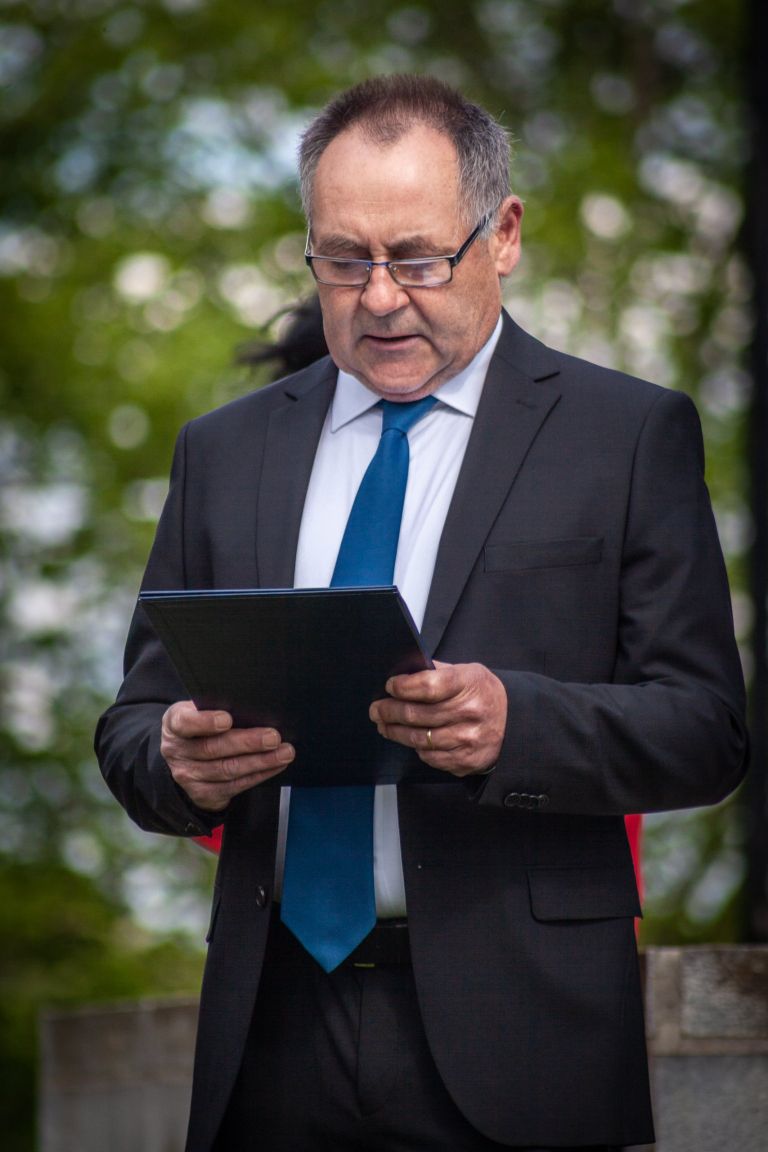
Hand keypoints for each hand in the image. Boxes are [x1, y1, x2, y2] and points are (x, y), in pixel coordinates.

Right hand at [161, 701, 294, 811]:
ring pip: (227, 770)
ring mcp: (189, 776)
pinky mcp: (203, 794)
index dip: (205, 722)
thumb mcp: (198, 711)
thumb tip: (253, 704)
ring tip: (283, 752)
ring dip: (260, 762)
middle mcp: (177, 752)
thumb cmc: (200, 726)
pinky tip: (275, 766)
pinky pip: (234, 786)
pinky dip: (259, 775)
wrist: (185, 758)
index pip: (185, 723)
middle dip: (247, 743)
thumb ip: (215, 707)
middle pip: (213, 749)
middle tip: (273, 737)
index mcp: (174, 725)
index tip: (227, 719)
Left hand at [369, 661, 506, 776]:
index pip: (429, 685)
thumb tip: (402, 674)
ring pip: (419, 738)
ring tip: (384, 725)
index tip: (390, 686)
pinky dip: (416, 747)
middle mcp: (471, 713)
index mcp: (470, 684)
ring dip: (396, 732)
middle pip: (418, 714)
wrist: (514, 724)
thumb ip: (437, 672)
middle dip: (390, 711)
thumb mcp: (467, 673)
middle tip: (376, 709)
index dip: (404, 687)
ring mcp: (469, 739)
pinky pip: (430, 756)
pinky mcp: (466, 760)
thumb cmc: (482, 694)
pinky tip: (410, 739)